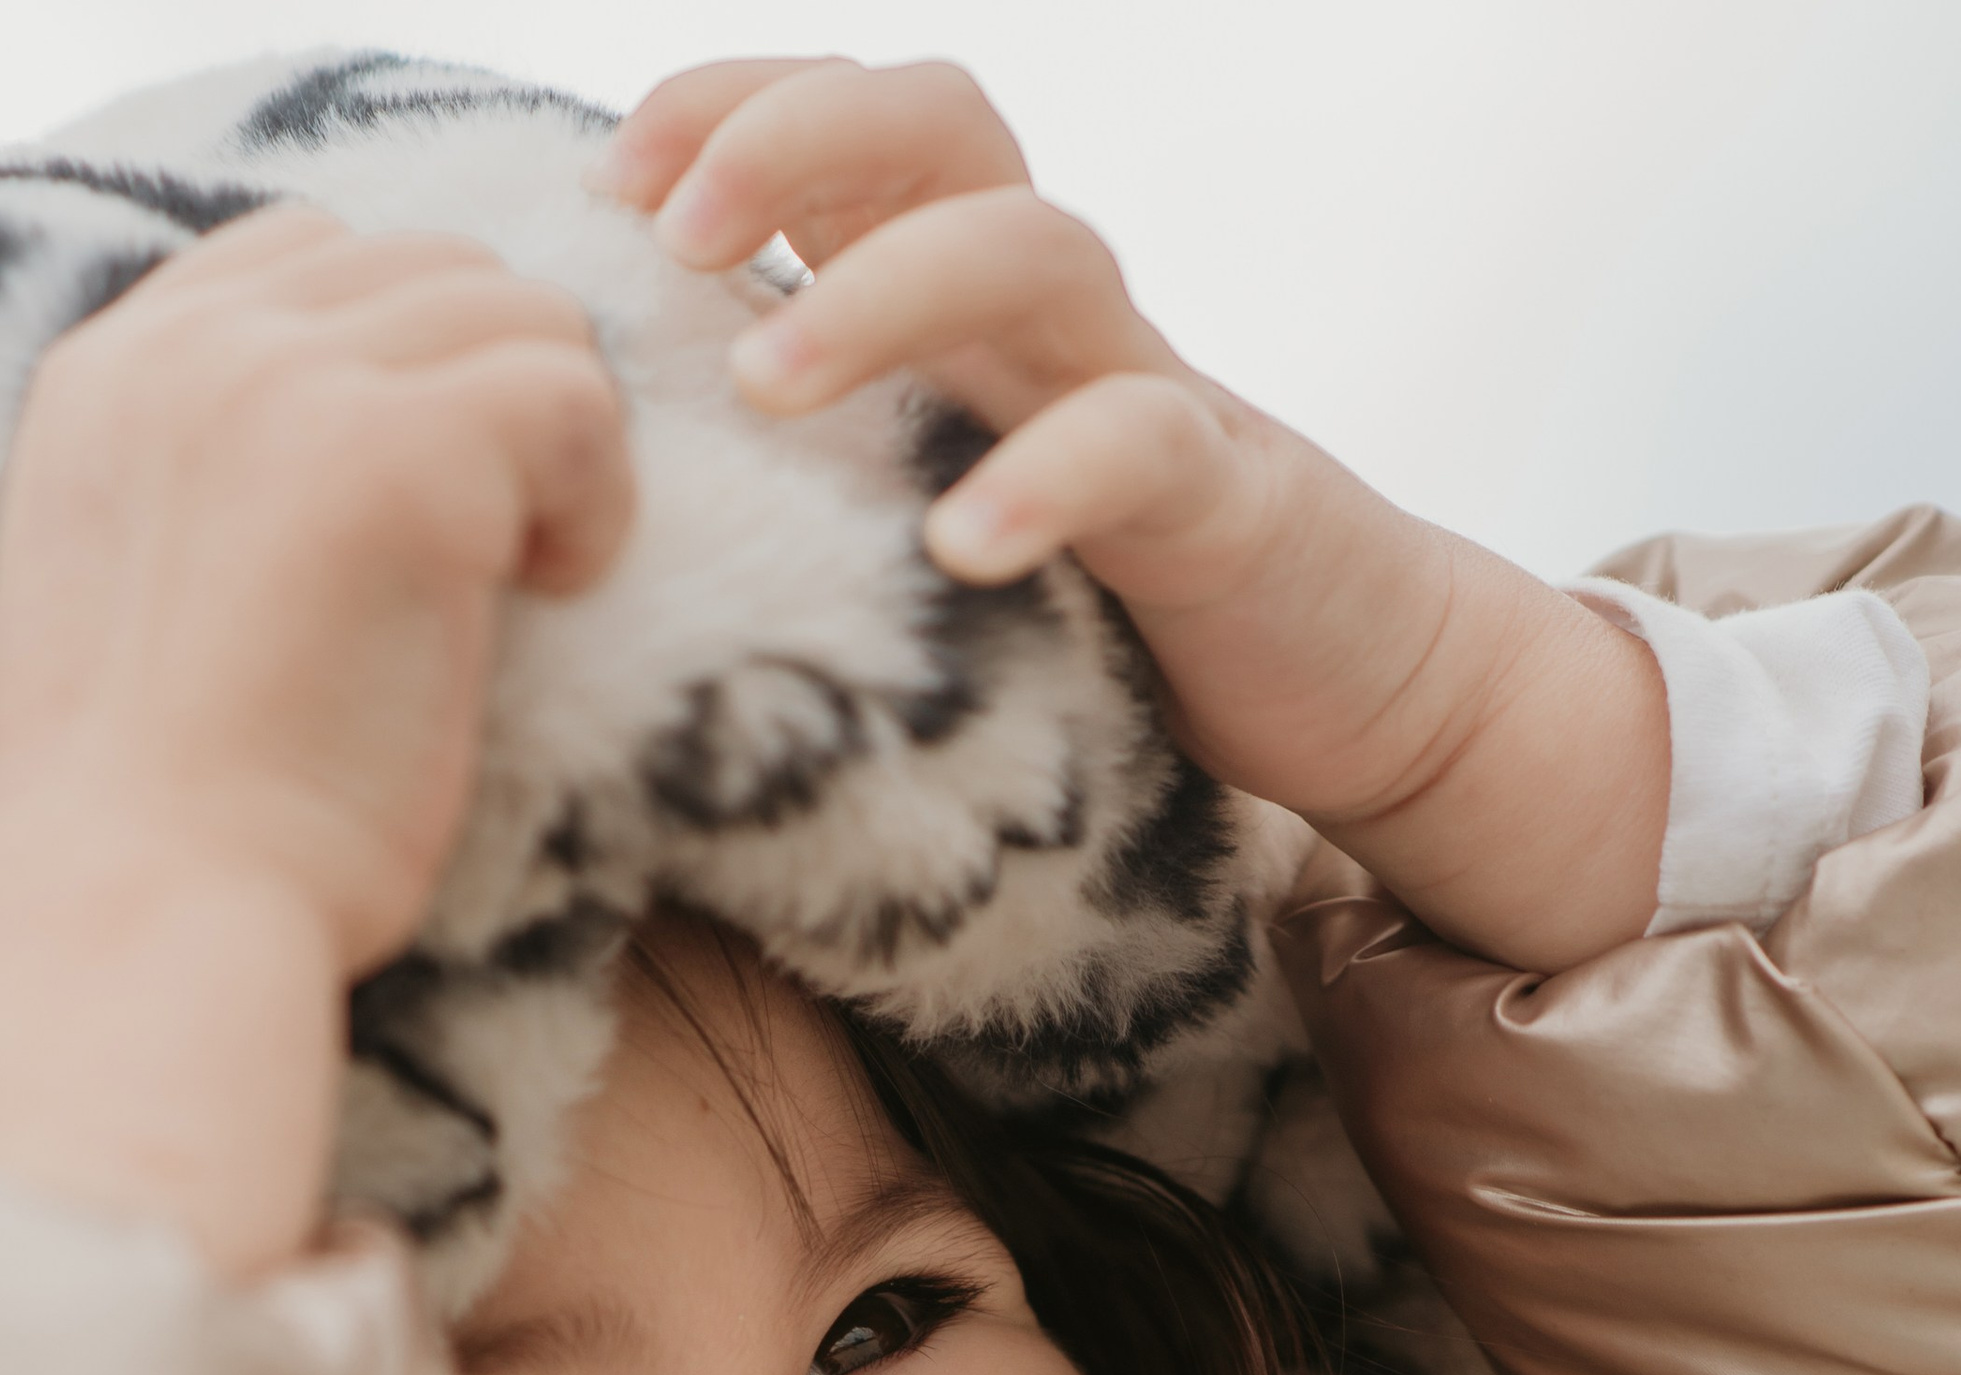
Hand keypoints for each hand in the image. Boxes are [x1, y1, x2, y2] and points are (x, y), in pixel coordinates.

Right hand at [0, 209, 632, 1271]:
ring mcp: (298, 387)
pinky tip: (556, 592)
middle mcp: (195, 347)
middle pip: (428, 270)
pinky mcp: (405, 459)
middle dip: (493, 397)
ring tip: (529, 580)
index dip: (398, 361)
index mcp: (106, 376)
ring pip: (520, 317)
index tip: (412, 508)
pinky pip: (572, 398)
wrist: (147, 919)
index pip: (302, 258)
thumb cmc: (95, 854)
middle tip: (497, 553)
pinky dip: (597, 491)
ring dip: (557, 445)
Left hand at [602, 60, 1663, 971]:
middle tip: (675, 237)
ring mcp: (1146, 386)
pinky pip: (1138, 445)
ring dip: (882, 292)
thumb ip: (815, 471)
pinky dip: (1044, 480)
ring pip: (1032, 248)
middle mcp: (1054, 312)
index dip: (733, 102)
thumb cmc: (1104, 612)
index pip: (858, 124)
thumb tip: (624, 486)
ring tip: (766, 382)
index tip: (609, 179)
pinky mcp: (1223, 502)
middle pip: (944, 123)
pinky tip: (960, 545)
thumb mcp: (937, 513)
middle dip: (791, 140)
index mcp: (973, 300)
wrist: (1352, 685)